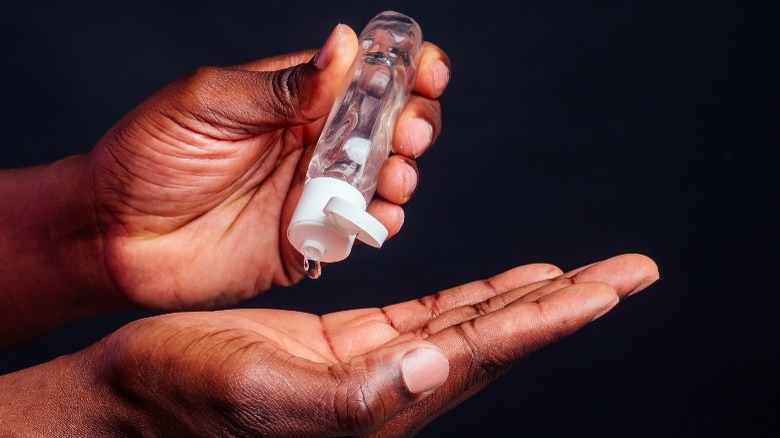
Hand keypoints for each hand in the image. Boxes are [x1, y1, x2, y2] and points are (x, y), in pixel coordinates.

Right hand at [0, 254, 656, 435]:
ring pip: (477, 324)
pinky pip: (435, 315)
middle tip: (632, 273)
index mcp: (386, 403)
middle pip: (504, 336)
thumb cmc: (187, 397)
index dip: (555, 315)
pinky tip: (510, 284)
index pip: (491, 350)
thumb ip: (355, 394)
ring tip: (587, 277)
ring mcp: (380, 364)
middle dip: (572, 302)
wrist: (141, 395)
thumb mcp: (266, 393)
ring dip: (535, 296)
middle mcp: (398, 388)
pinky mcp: (356, 344)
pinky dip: (478, 296)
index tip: (612, 287)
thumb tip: (431, 369)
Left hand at [87, 24, 449, 309]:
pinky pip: (361, 229)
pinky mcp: (310, 239)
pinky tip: (380, 215)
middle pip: (389, 125)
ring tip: (394, 175)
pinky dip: (382, 222)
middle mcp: (313, 142)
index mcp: (294, 98)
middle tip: (407, 133)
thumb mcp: (209, 103)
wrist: (112, 235)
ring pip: (386, 176)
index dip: (405, 68)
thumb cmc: (147, 157)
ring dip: (404, 172)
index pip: (365, 75)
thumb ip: (282, 86)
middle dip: (414, 123)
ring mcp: (314, 192)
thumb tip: (344, 46)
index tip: (425, 71)